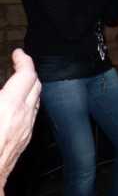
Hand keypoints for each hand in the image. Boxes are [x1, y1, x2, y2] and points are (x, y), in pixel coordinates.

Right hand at [0, 49, 40, 187]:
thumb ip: (0, 95)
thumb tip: (3, 91)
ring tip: (17, 82)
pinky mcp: (24, 141)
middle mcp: (23, 116)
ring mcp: (26, 130)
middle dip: (28, 72)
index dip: (24, 60)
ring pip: (36, 102)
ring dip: (29, 88)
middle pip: (36, 86)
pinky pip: (32, 116)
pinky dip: (27, 104)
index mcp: (9, 106)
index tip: (19, 53)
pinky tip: (15, 106)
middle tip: (18, 64)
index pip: (26, 75)